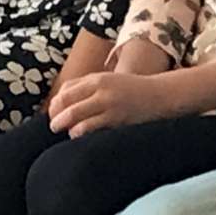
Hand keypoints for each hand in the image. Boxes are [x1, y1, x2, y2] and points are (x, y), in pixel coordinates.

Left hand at [48, 70, 182, 136]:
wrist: (161, 96)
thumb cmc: (134, 91)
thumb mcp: (110, 82)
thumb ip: (89, 88)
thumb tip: (63, 103)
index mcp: (97, 78)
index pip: (65, 90)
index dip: (55, 104)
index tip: (55, 114)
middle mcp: (100, 88)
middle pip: (65, 102)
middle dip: (55, 116)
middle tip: (54, 126)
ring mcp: (108, 103)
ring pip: (74, 115)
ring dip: (64, 125)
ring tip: (65, 132)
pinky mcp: (116, 119)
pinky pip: (89, 127)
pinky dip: (78, 132)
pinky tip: (78, 136)